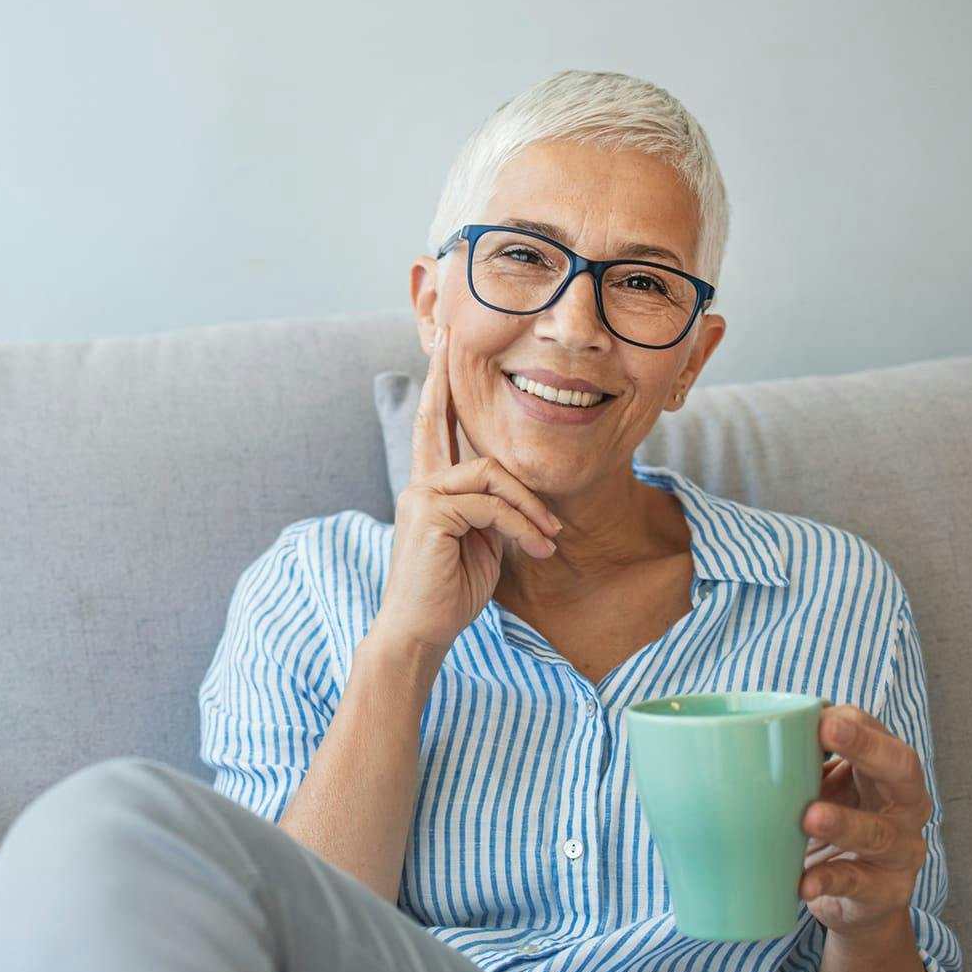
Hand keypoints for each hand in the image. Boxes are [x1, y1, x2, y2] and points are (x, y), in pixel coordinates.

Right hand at [369, 324, 561, 658]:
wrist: (421, 633)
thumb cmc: (450, 594)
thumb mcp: (483, 544)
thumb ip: (492, 512)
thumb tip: (515, 498)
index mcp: (431, 490)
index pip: (438, 431)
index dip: (442, 391)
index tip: (444, 353)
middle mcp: (421, 486)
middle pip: (439, 422)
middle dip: (445, 379)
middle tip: (450, 338)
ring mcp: (422, 498)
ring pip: (490, 475)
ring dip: (530, 507)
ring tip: (550, 539)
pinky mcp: (431, 515)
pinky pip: (491, 505)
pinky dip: (522, 525)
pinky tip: (537, 548)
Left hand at [799, 704, 932, 944]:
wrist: (857, 898)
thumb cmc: (838, 825)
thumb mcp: (824, 789)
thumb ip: (805, 763)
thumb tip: (754, 733)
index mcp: (890, 772)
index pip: (881, 735)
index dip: (855, 725)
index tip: (820, 716)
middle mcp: (907, 806)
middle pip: (901, 770)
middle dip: (866, 747)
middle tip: (828, 731)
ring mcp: (903, 850)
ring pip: (879, 833)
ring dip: (843, 822)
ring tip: (808, 816)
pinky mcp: (889, 891)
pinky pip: (860, 883)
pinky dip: (829, 881)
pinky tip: (804, 883)